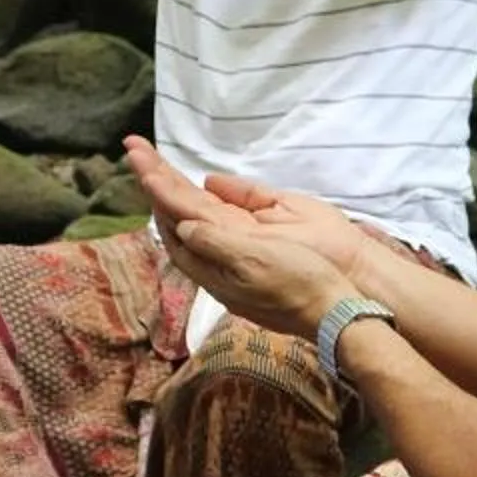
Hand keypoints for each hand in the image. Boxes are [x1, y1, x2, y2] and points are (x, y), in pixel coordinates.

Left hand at [125, 140, 365, 333]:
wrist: (332, 314)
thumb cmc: (298, 282)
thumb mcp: (254, 259)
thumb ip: (215, 242)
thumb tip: (182, 225)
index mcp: (213, 269)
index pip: (174, 228)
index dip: (159, 196)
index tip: (145, 168)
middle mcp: (216, 275)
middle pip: (179, 230)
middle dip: (161, 195)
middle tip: (144, 162)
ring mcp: (231, 278)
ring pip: (194, 237)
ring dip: (177, 207)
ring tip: (162, 182)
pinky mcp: (247, 278)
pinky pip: (212, 243)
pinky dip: (200, 220)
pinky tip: (203, 216)